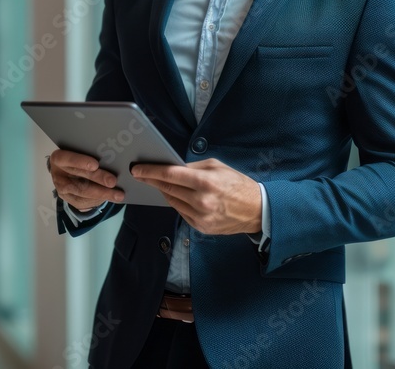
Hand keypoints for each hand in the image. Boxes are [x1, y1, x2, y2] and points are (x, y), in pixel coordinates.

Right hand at [49, 149, 124, 210]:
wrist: (68, 172)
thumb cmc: (79, 157)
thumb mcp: (81, 152)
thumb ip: (91, 153)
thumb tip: (111, 156)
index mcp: (59, 159)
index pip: (67, 159)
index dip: (80, 162)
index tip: (95, 165)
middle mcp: (58, 175)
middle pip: (78, 176)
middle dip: (98, 180)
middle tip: (112, 182)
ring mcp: (63, 190)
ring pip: (84, 193)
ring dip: (103, 194)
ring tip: (118, 194)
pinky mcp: (70, 200)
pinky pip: (86, 202)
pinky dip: (101, 199)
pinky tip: (112, 197)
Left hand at [131, 158, 260, 234]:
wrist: (257, 211)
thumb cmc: (237, 184)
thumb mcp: (217, 167)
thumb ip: (193, 167)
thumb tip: (172, 167)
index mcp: (206, 182)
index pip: (170, 175)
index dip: (151, 171)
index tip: (137, 169)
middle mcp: (201, 201)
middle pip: (168, 189)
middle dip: (152, 181)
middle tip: (140, 174)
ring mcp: (200, 217)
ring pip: (172, 202)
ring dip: (164, 192)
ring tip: (158, 183)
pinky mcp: (201, 227)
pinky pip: (181, 212)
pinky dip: (176, 203)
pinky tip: (176, 195)